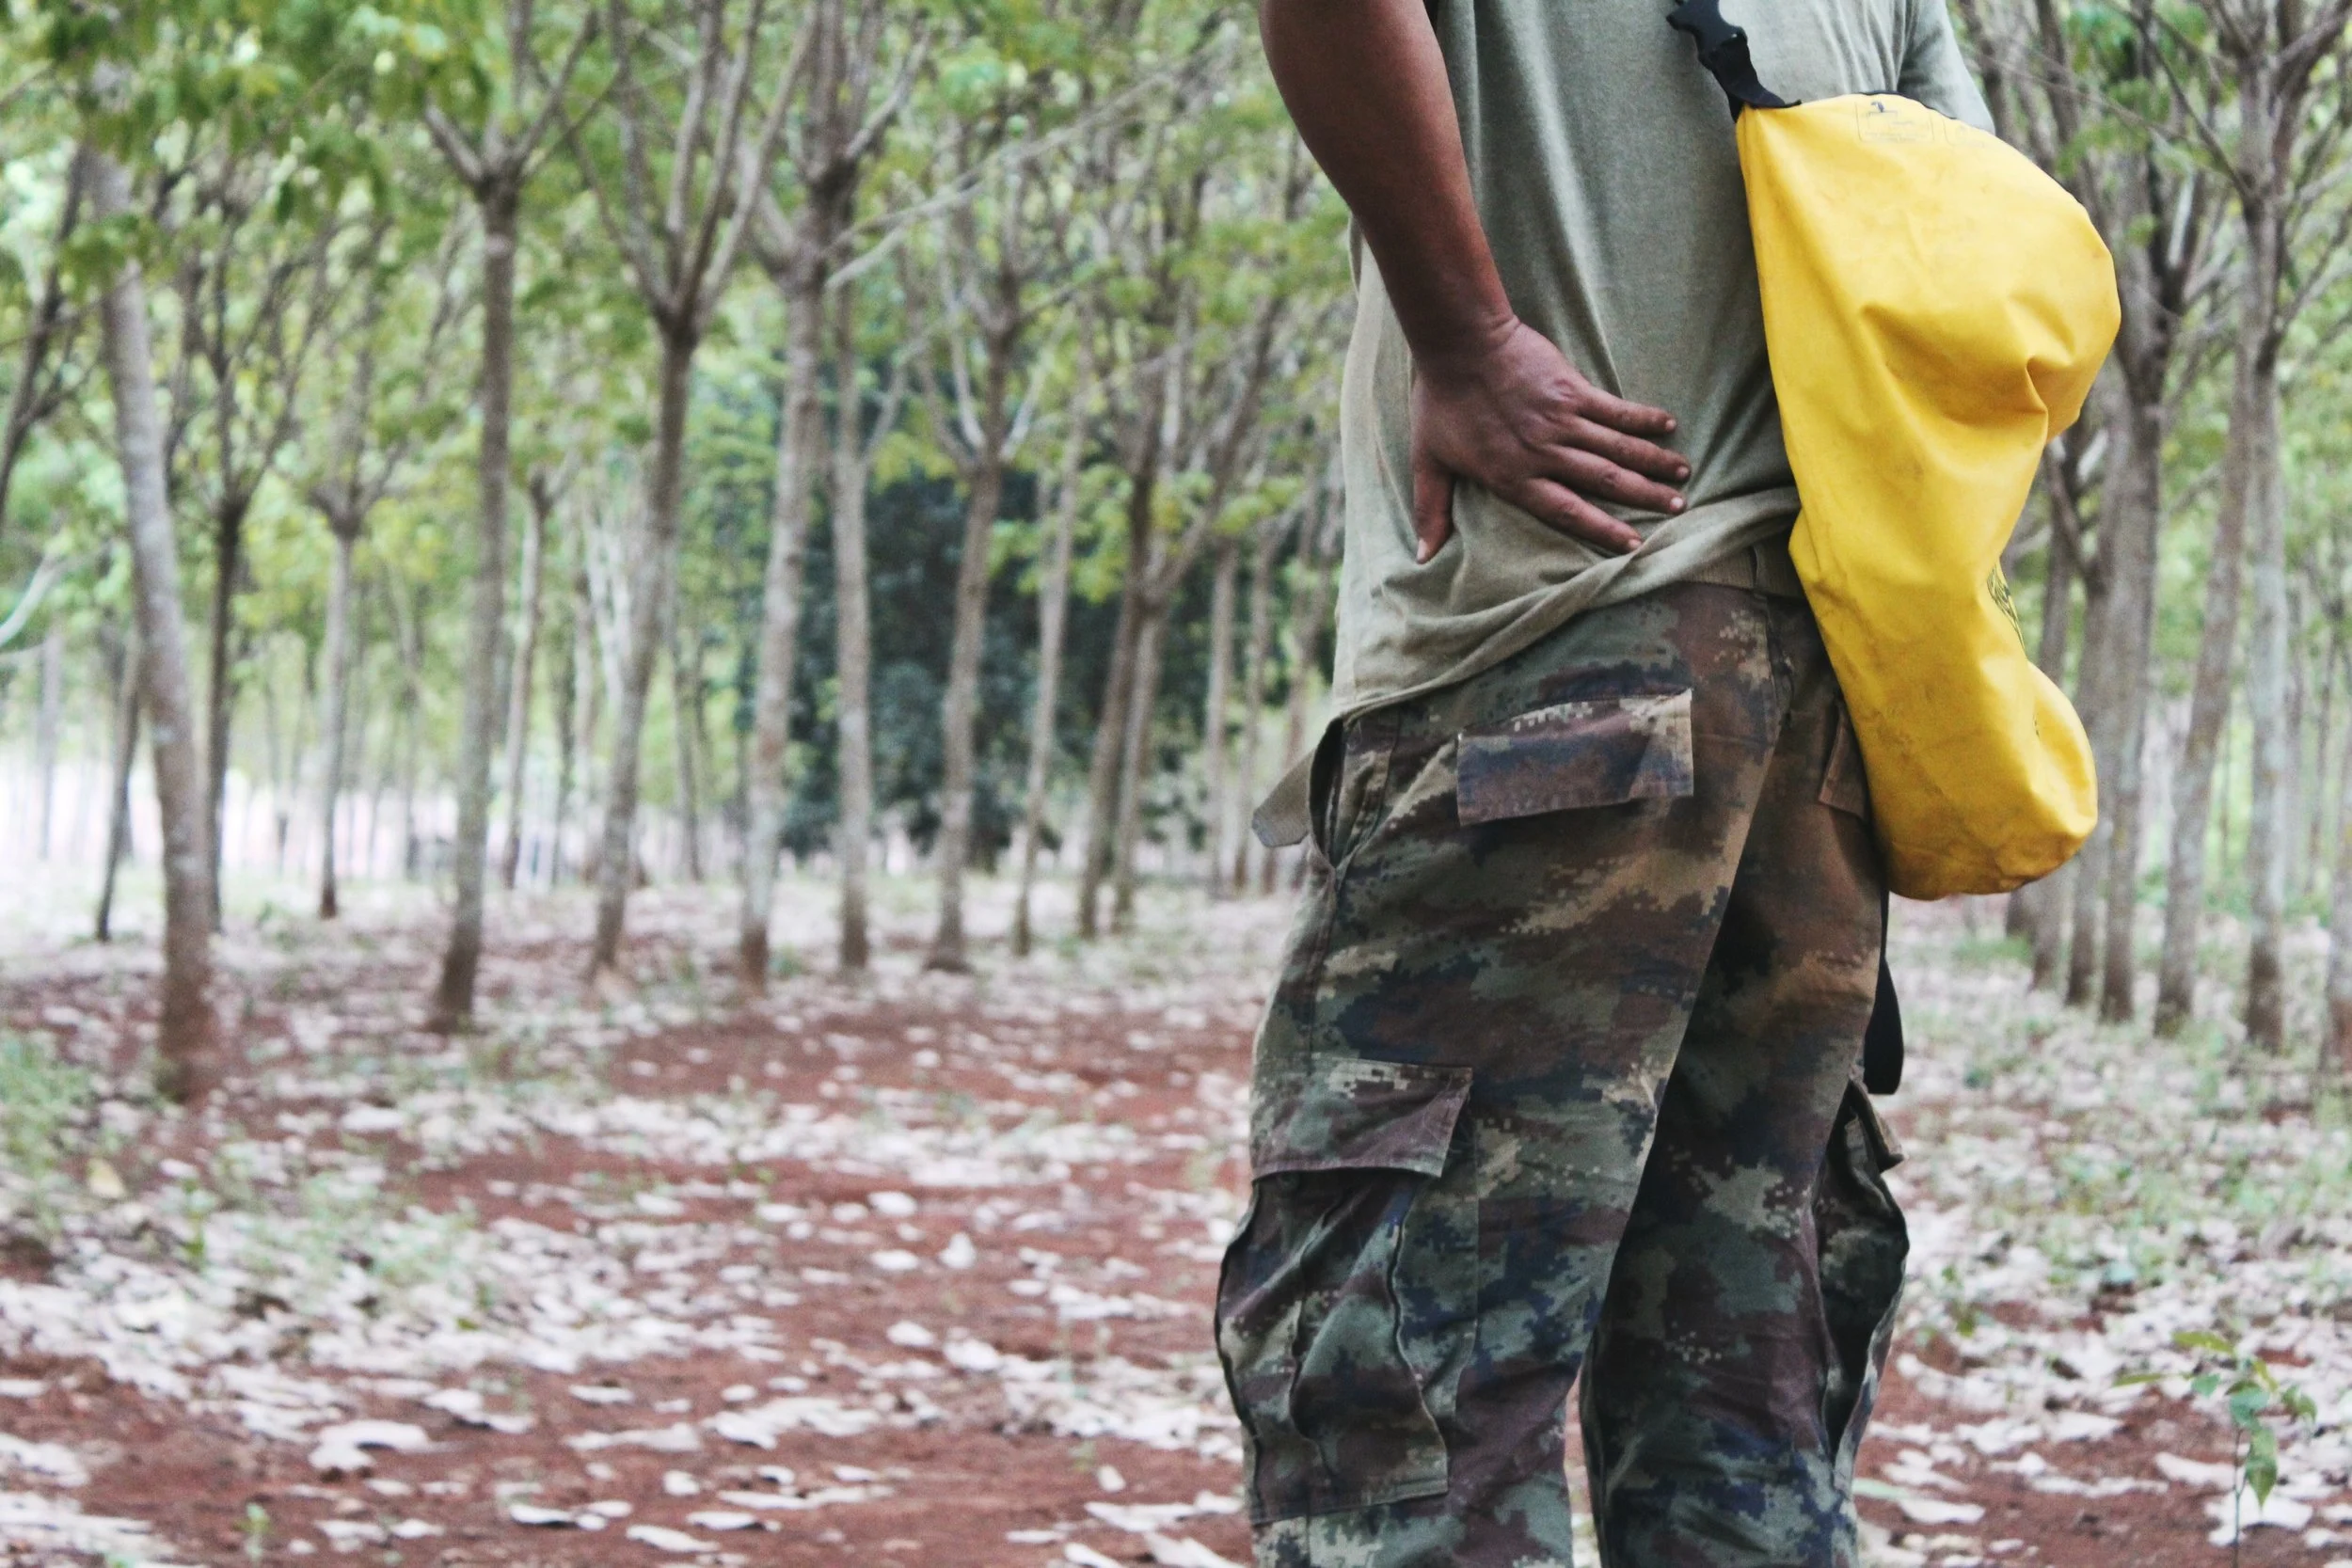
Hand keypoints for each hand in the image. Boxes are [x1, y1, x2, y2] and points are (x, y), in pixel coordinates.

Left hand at [1410, 317, 1688, 561]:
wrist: (1459, 344)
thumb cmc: (1441, 403)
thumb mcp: (1429, 461)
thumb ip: (1432, 509)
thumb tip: (1423, 556)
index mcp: (1513, 477)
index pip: (1567, 512)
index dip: (1601, 529)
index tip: (1633, 544)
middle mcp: (1543, 454)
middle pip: (1604, 483)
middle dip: (1644, 498)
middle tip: (1677, 509)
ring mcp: (1562, 421)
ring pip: (1618, 448)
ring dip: (1653, 463)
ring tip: (1682, 476)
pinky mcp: (1572, 389)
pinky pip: (1615, 409)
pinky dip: (1643, 418)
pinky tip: (1668, 426)